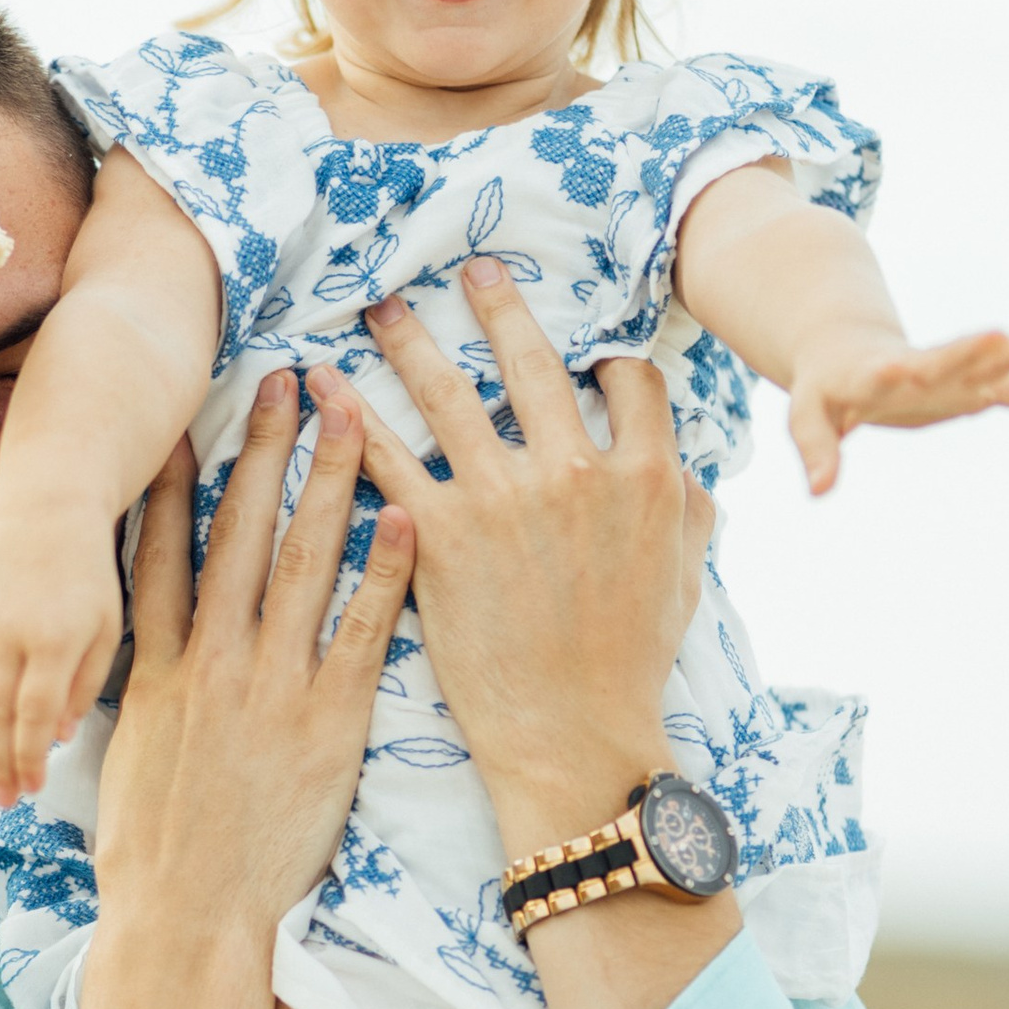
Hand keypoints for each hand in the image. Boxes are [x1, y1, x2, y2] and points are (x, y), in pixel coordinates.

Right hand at [0, 514, 126, 805]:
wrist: (52, 514)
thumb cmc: (84, 580)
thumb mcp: (105, 630)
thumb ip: (84, 684)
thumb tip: (58, 738)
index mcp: (52, 640)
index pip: (34, 716)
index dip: (29, 758)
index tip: (30, 790)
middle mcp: (5, 630)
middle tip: (1, 801)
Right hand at [77, 369, 414, 1008]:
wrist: (186, 915)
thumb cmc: (153, 849)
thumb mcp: (128, 751)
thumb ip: (143, 686)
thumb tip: (144, 642)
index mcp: (155, 663)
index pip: (164, 547)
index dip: (180, 475)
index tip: (197, 413)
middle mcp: (211, 657)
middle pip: (240, 529)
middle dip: (266, 448)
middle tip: (287, 376)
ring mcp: (270, 684)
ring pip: (302, 561)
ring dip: (328, 481)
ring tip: (351, 413)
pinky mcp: (327, 721)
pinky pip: (362, 630)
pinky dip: (386, 572)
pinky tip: (409, 516)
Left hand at [354, 268, 710, 848]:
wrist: (574, 738)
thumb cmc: (631, 669)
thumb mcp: (684, 582)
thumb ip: (686, 513)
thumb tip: (686, 473)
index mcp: (645, 478)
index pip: (630, 383)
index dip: (606, 358)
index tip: (582, 345)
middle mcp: (575, 472)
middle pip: (533, 362)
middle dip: (499, 305)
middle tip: (471, 270)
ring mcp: (504, 499)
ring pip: (450, 393)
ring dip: (410, 341)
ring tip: (381, 306)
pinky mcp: (439, 535)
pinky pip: (386, 457)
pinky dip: (349, 414)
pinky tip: (321, 383)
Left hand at [786, 319, 1008, 494]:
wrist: (850, 352)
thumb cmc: (826, 387)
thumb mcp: (809, 415)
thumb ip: (816, 448)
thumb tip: (820, 491)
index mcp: (875, 373)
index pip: (886, 373)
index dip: (895, 372)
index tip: (906, 367)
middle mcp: (919, 366)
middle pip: (946, 355)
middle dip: (970, 348)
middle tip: (1000, 334)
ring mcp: (950, 373)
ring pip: (990, 360)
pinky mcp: (970, 386)